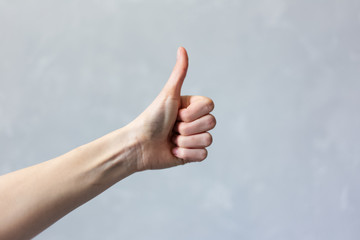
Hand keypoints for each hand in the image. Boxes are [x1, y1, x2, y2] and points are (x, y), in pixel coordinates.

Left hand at [128, 47, 215, 170]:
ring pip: (208, 140)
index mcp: (192, 106)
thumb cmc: (152, 118)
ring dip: (185, 141)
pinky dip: (186, 154)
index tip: (177, 113)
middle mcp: (195, 121)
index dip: (193, 112)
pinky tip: (173, 151)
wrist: (139, 145)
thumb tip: (182, 48)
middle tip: (172, 128)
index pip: (210, 106)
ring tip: (171, 139)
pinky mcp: (193, 155)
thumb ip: (179, 73)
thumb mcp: (168, 94)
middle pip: (211, 123)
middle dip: (188, 128)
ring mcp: (195, 138)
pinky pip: (203, 155)